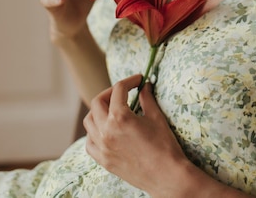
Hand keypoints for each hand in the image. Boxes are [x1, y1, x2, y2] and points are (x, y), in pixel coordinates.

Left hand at [84, 76, 188, 195]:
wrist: (166, 176)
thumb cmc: (164, 146)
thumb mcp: (156, 117)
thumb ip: (147, 98)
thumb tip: (145, 85)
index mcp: (120, 118)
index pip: (119, 90)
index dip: (130, 81)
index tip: (139, 80)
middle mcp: (106, 131)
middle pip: (98, 102)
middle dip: (111, 92)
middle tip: (124, 91)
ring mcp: (102, 147)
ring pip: (89, 121)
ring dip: (99, 110)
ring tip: (113, 108)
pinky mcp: (104, 160)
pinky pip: (89, 142)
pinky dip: (94, 132)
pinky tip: (105, 129)